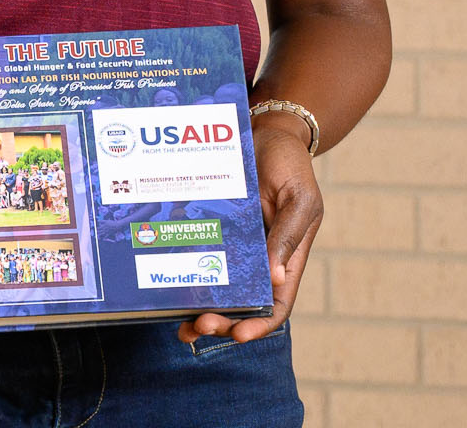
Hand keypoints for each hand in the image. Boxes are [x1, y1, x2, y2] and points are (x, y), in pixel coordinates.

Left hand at [178, 118, 318, 345]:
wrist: (265, 131)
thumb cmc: (290, 164)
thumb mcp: (299, 198)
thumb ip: (287, 237)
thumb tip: (275, 279)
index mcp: (286, 257)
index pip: (277, 305)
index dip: (259, 325)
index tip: (238, 335)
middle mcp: (259, 259)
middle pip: (242, 305)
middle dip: (222, 322)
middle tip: (200, 324)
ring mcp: (234, 247)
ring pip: (216, 290)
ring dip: (199, 311)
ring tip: (181, 323)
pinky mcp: (211, 230)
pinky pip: (197, 258)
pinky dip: (185, 278)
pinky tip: (168, 288)